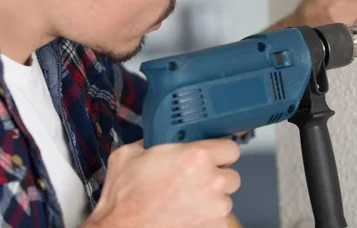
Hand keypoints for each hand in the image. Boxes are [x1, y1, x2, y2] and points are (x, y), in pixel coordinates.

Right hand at [84, 138, 240, 227]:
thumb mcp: (129, 155)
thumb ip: (149, 141)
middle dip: (217, 175)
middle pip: (231, 175)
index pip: (231, 148)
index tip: (214, 153)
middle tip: (196, 178)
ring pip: (225, 199)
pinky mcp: (212, 227)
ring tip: (188, 198)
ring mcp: (214, 208)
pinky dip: (207, 217)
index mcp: (195, 156)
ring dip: (212, 198)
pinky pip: (219, 219)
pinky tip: (187, 213)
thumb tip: (154, 138)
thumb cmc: (125, 199)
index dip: (221, 150)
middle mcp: (210, 181)